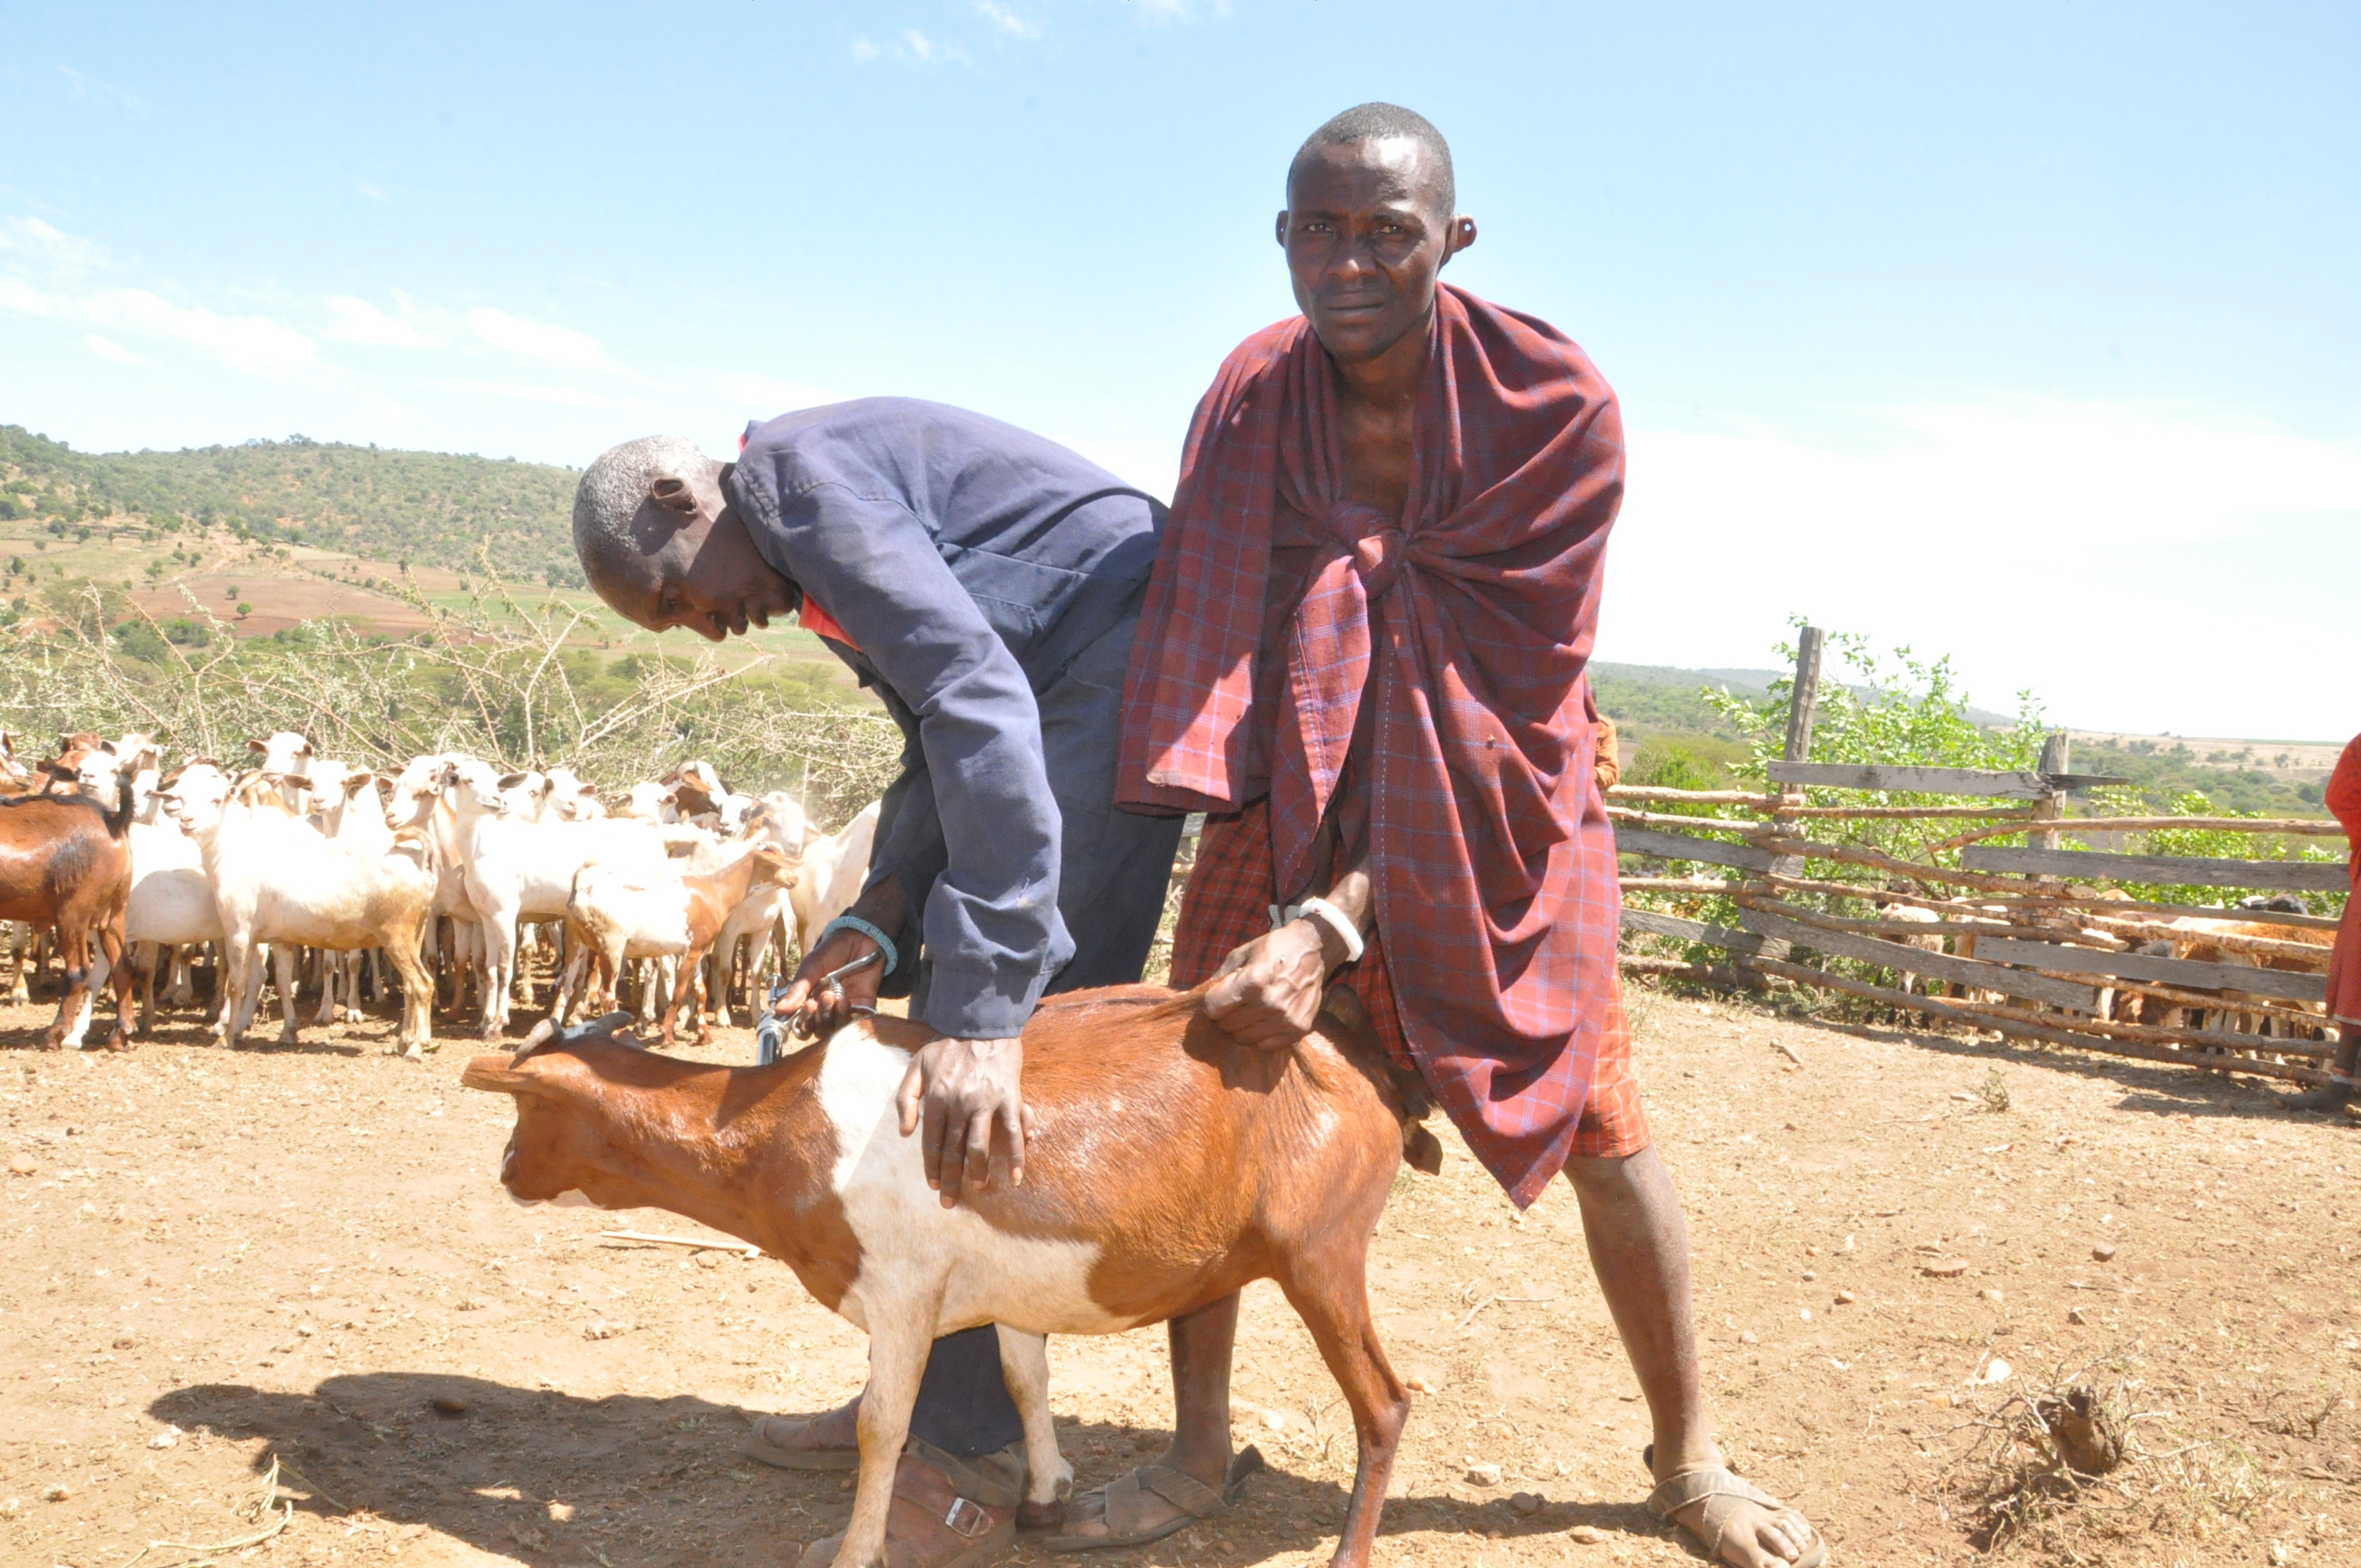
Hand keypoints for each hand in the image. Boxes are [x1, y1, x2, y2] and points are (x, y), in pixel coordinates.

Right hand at [772, 927, 884, 1038]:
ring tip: (834, 996)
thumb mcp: (812, 966)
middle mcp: (825, 1009)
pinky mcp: (862, 1008)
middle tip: (820, 999)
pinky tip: (845, 1000)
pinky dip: (847, 1016)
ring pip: (834, 1029)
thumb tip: (779, 1010)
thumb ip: (798, 989)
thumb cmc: (833, 951)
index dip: (802, 1022)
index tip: (806, 1006)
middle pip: (817, 1030)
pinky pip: (853, 1023)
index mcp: (809, 1000)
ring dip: (831, 1016)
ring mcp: (843, 1010)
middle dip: (817, 1019)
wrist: (861, 938)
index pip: (802, 1024)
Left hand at [895, 1036, 1033, 1208]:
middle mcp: (960, 1103)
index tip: (932, 1186)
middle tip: (949, 1202)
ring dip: (979, 1172)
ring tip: (979, 1188)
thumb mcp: (916, 1066)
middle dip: (951, 1180)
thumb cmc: (947, 1046)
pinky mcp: (1009, 1097)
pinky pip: (1013, 1132)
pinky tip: (1016, 1176)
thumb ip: (905, 1098)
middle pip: (954, 1151)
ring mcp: (986, 1101)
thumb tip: (904, 1134)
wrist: (982, 1022)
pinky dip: (1016, 1156)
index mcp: (937, 1097)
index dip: (932, 1167)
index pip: (932, 1142)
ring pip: (980, 1146)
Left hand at [1202, 918, 1339, 1051]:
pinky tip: (1264, 1022)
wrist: (1312, 948)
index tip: (1218, 998)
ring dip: (1242, 1027)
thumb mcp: (1241, 954)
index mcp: (1253, 981)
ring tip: (1249, 1013)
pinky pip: (1267, 1046)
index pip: (1214, 1008)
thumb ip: (1220, 977)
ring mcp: (1285, 1018)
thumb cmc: (1273, 949)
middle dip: (1225, 1016)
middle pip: (1228, 1025)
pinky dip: (1261, 1037)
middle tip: (1233, 1006)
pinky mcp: (1298, 1029)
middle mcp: (1270, 1002)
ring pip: (1245, 1038)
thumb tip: (1200, 998)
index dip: (1212, 1003)